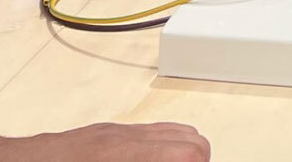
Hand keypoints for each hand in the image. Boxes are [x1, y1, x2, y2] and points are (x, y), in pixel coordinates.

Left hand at [0, 122, 209, 161]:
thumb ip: (138, 159)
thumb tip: (174, 158)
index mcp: (121, 154)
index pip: (189, 152)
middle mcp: (123, 138)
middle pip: (191, 141)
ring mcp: (112, 133)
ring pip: (173, 135)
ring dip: (180, 157)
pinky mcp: (100, 135)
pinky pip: (149, 136)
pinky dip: (160, 153)